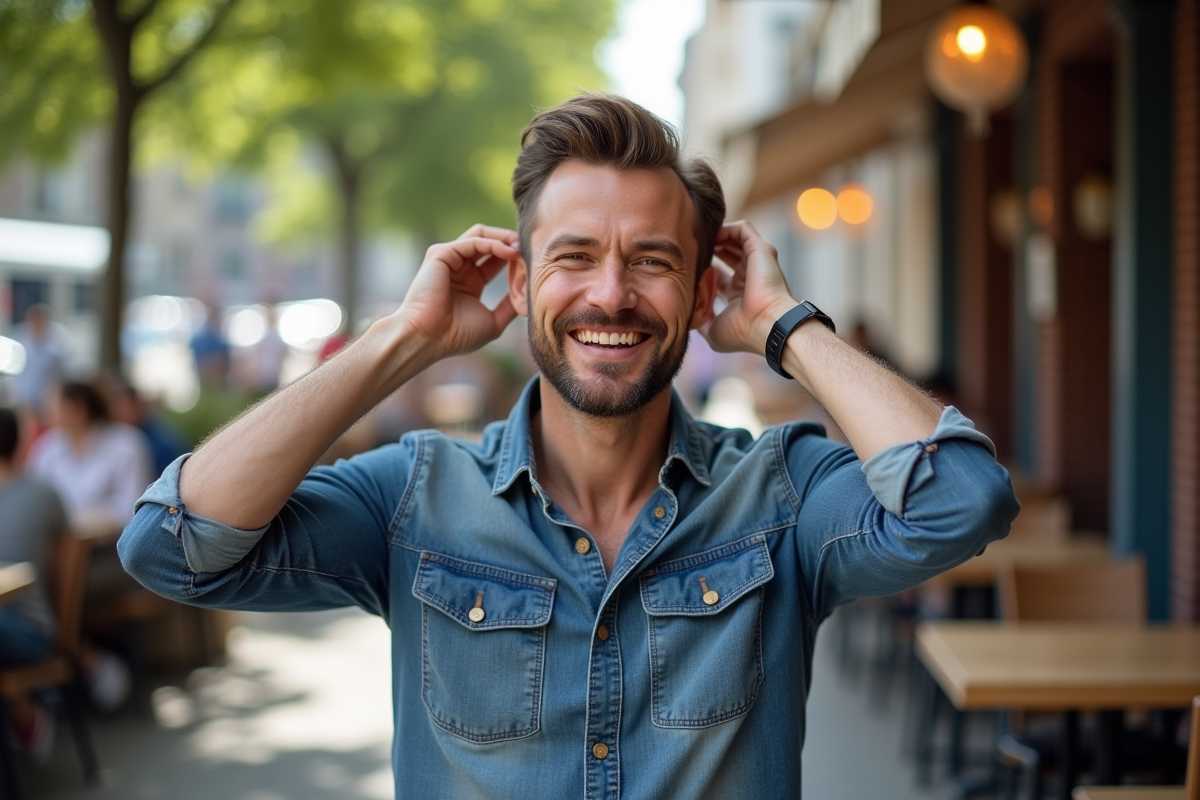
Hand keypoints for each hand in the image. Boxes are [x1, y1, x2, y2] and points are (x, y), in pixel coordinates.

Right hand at [395, 224, 519, 360]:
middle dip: (511, 243)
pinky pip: (473, 241)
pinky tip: (509, 252)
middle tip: (531, 249)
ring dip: (504, 239)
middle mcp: (459, 267)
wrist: (429, 339)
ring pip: (481, 236)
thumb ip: (509, 308)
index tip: (534, 263)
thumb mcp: (492, 322)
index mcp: (470, 282)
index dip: (515, 258)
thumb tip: (528, 298)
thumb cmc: (456, 336)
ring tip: (521, 248)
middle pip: (489, 242)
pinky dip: (493, 244)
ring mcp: (449, 259)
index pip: (495, 260)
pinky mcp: (441, 254)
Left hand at [701, 221, 796, 354]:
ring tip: (697, 238)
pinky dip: (726, 228)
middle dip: (708, 250)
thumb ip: (701, 320)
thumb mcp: (714, 331)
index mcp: (739, 296)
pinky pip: (743, 229)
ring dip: (715, 237)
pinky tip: (710, 234)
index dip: (702, 271)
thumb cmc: (742, 331)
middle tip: (689, 250)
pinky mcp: (761, 249)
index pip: (719, 277)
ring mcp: (756, 263)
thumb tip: (689, 315)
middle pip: (726, 256)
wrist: (766, 324)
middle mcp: (748, 277)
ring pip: (734, 240)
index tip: (685, 268)